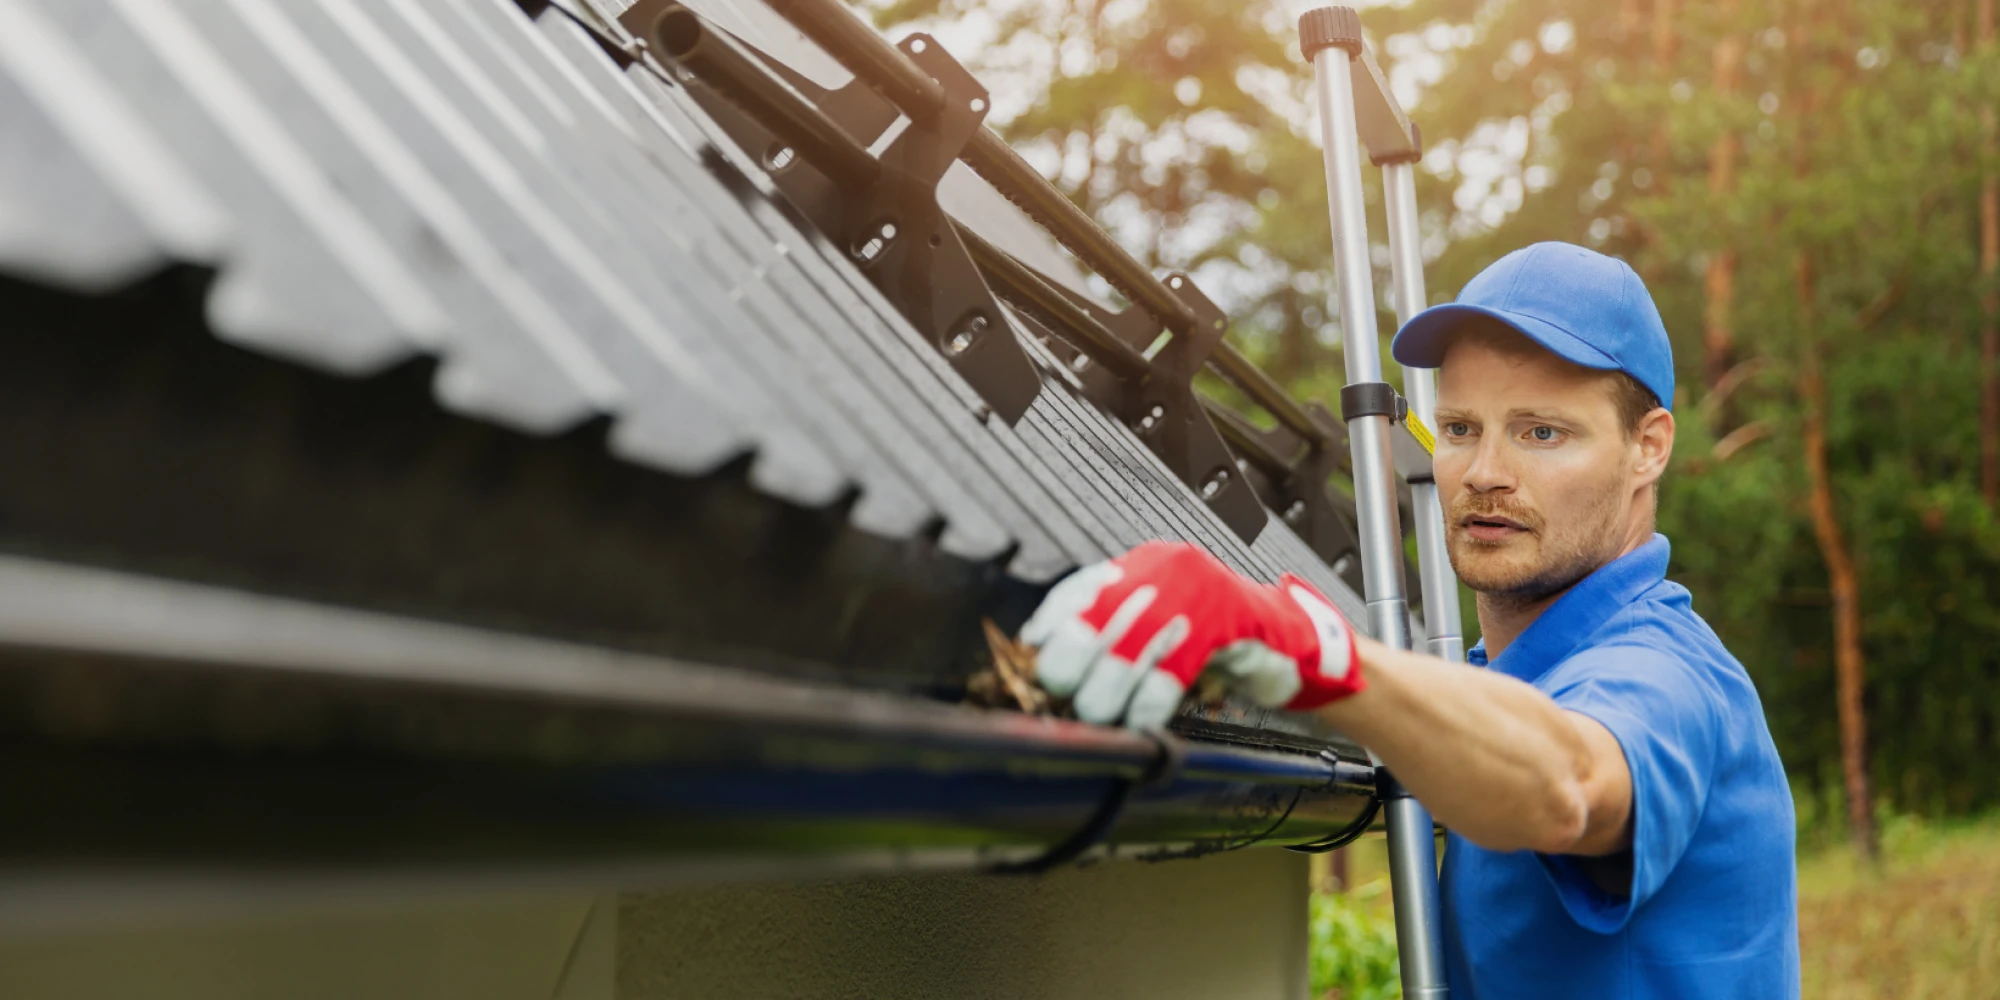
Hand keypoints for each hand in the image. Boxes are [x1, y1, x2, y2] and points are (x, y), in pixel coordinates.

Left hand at [1019, 541, 1363, 728]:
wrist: (1287, 641)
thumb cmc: (1215, 640)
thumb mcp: (1158, 625)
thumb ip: (1113, 633)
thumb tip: (1048, 659)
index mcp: (1145, 564)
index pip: (1080, 588)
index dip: (1051, 624)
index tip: (1030, 653)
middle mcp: (1166, 568)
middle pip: (1098, 616)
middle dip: (1073, 662)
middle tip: (1061, 695)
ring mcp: (1197, 591)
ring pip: (1131, 647)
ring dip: (1107, 689)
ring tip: (1097, 714)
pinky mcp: (1226, 622)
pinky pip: (1172, 668)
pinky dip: (1149, 700)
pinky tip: (1140, 720)